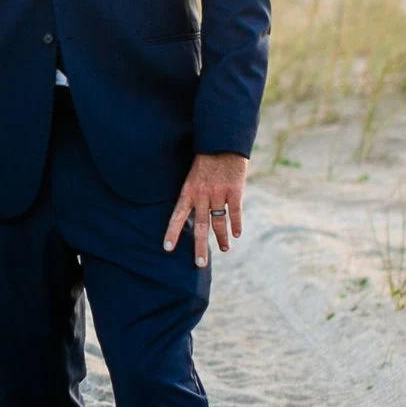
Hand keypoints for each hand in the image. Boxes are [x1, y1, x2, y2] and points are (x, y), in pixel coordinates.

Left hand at [163, 152, 247, 267]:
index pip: (177, 215)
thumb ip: (192, 195)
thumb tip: (189, 214)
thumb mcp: (191, 176)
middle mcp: (202, 194)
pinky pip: (235, 212)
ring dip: (221, 238)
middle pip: (199, 226)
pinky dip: (236, 224)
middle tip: (200, 264)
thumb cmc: (205, 160)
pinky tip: (237, 234)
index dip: (172, 232)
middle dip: (200, 246)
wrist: (223, 143)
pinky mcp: (235, 190)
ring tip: (224, 249)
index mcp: (188, 191)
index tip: (167, 248)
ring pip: (219, 221)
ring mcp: (219, 193)